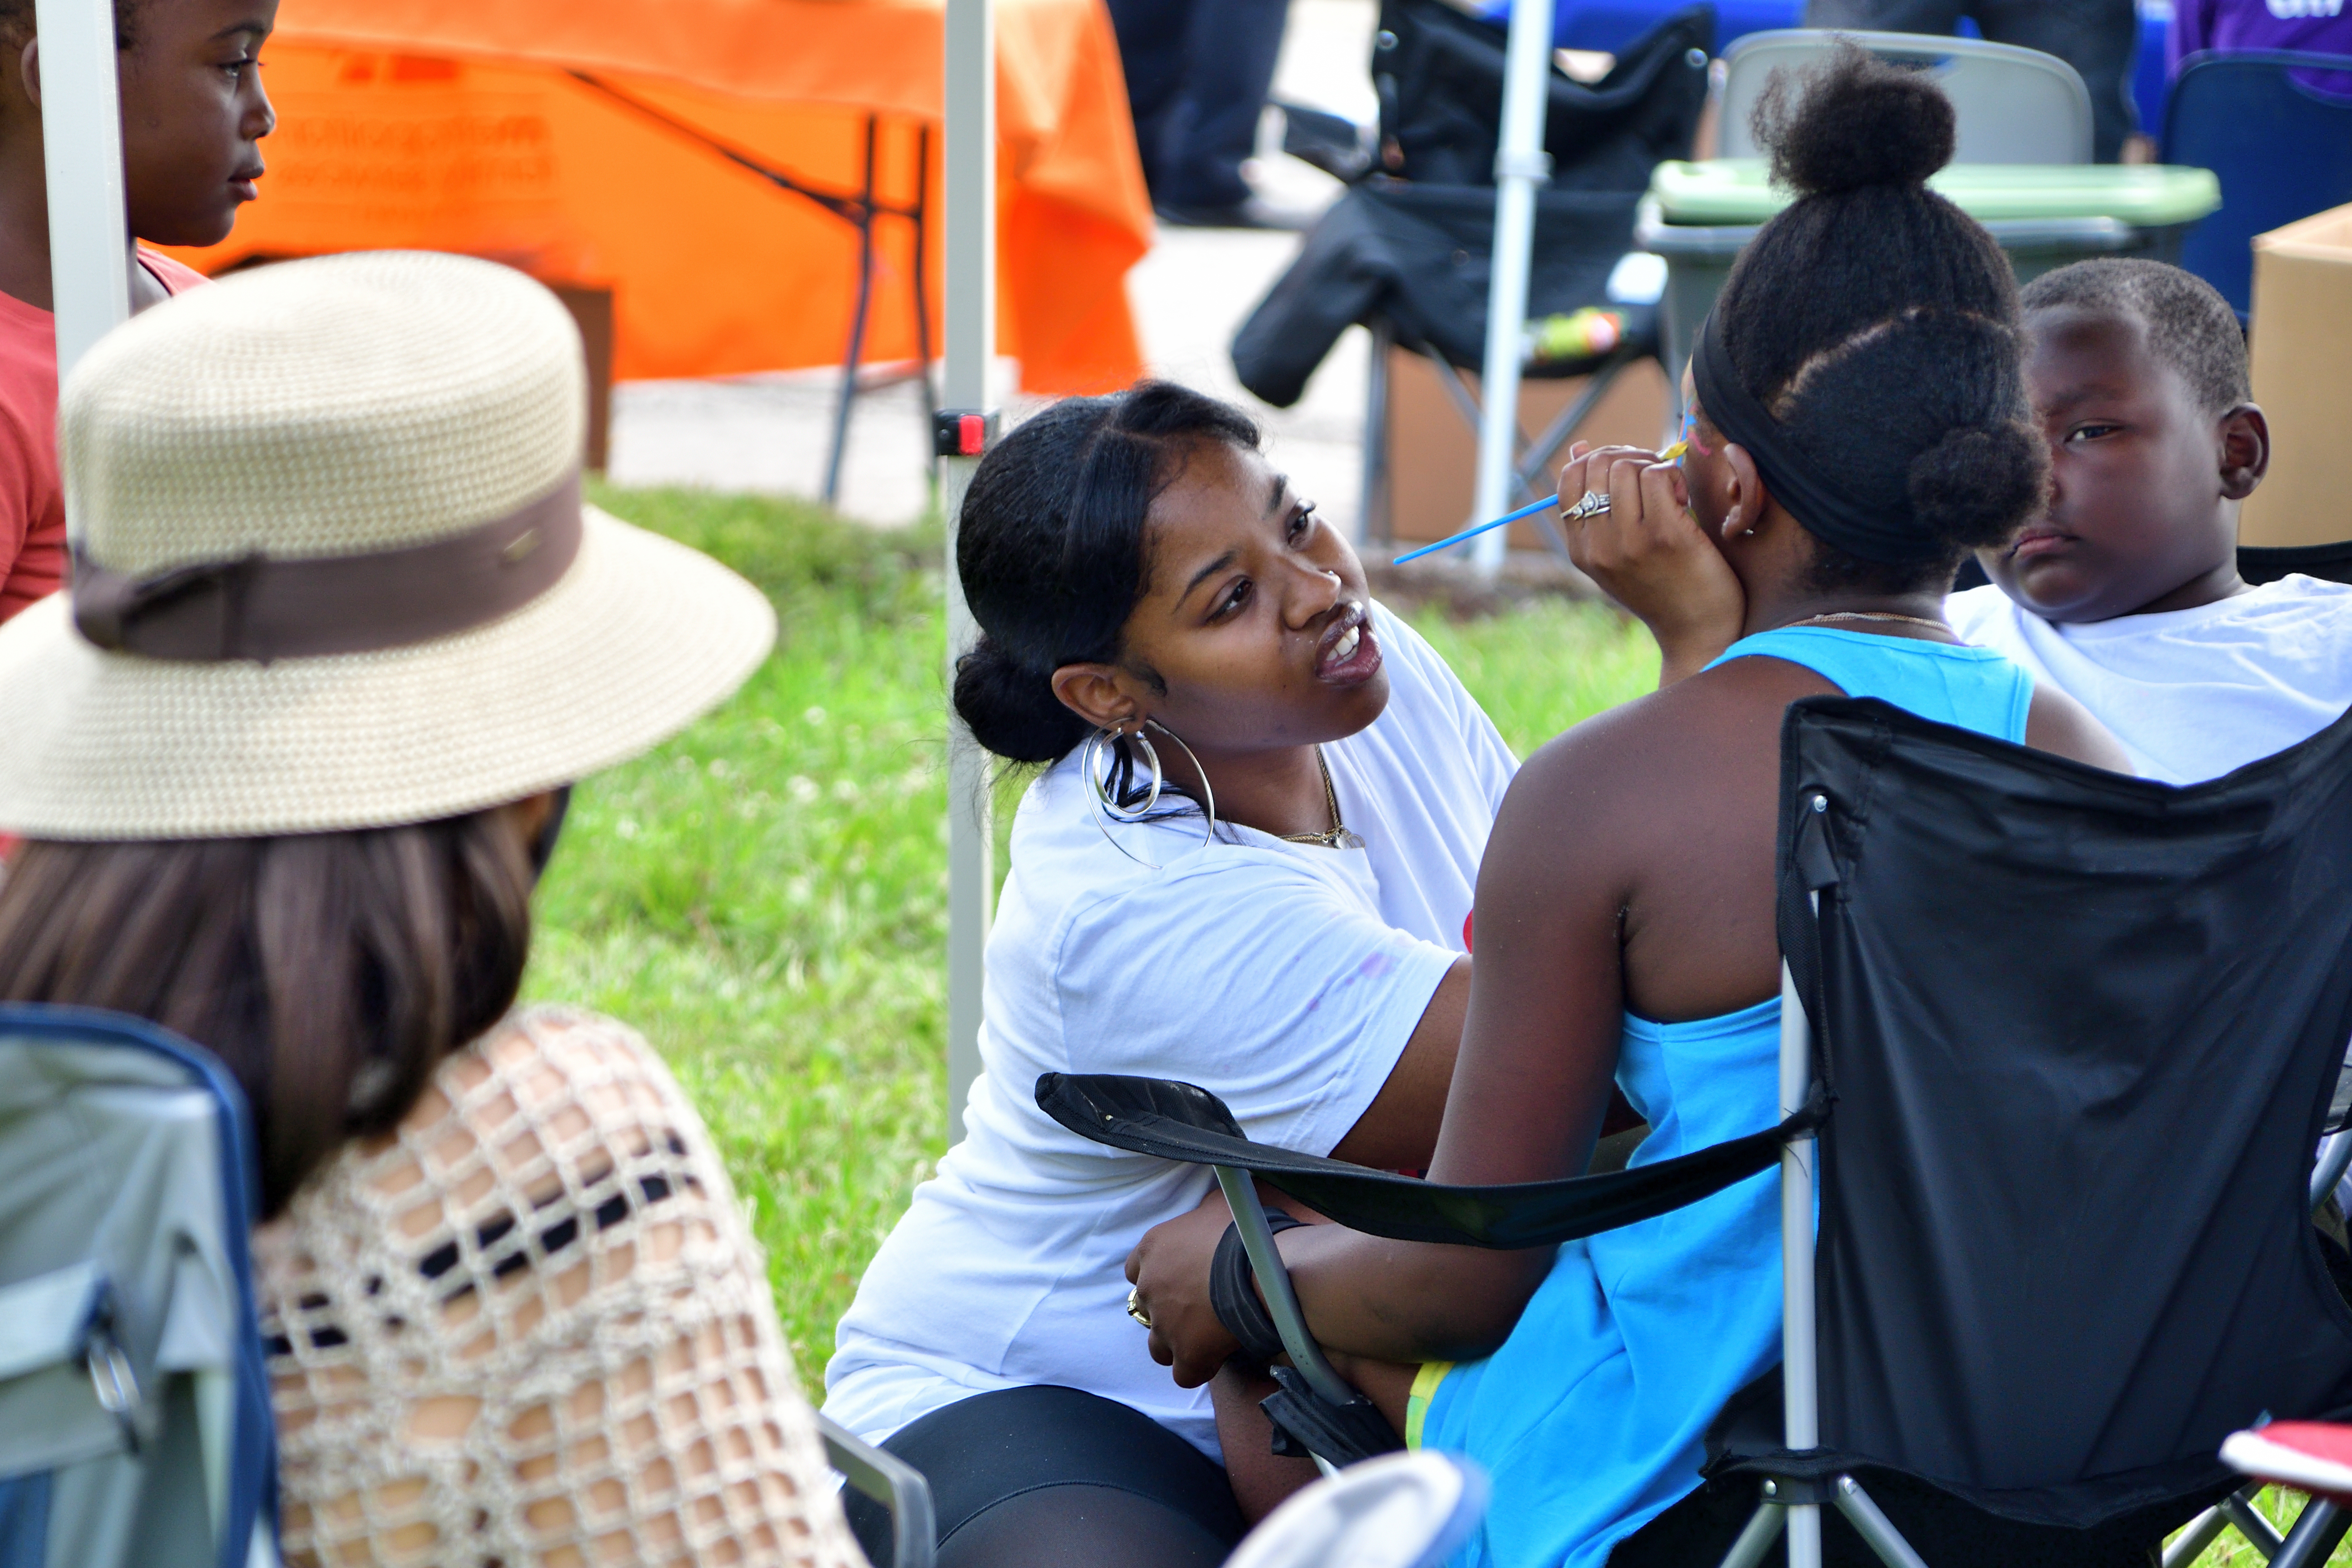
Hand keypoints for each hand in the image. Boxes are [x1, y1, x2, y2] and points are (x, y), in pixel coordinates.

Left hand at [1126, 1186, 1242, 1388]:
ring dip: (1177, 1344)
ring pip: (1159, 1346)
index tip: (1180, 1281)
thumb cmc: (1244, 1232)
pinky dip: (1197, 1369)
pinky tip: (1216, 1359)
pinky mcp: (1186, 1353)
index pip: (1136, 1269)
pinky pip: (1183, 1373)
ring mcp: (1165, 1323)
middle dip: (1168, 1312)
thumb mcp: (1217, 1206)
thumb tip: (1208, 1212)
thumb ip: (1201, 1214)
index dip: (1159, 1278)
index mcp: (1152, 1248)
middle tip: (1199, 1310)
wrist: (1262, 1267)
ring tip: (1206, 1340)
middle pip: (1147, 1309)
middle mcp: (1150, 1286)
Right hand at [1559, 442, 1746, 686]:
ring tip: (1670, 492)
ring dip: (1653, 466)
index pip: (1570, 479)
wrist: (1698, 632)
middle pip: (1599, 465)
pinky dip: (1672, 477)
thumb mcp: (1618, 553)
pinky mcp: (1665, 535)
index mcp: (1581, 550)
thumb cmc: (1664, 587)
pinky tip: (1682, 501)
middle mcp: (1598, 547)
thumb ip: (1598, 508)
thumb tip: (1578, 448)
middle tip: (1653, 476)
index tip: (1625, 472)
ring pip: (1627, 467)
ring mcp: (1629, 541)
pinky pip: (1658, 476)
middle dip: (1629, 457)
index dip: (1597, 460)